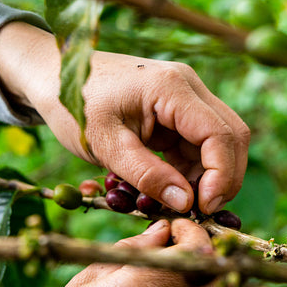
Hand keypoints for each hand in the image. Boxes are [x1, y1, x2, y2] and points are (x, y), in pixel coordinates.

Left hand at [0, 22, 249, 213]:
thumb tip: (186, 203)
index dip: (221, 177)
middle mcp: (189, 86)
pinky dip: (192, 168)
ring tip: (176, 200)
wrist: (55, 75)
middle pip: (232, 135)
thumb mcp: (105, 145)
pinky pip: (200, 142)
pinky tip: (170, 185)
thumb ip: (146, 175)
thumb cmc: (73, 105)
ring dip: (207, 175)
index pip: (220, 135)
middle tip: (198, 211)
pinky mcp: (179, 108)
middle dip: (223, 178)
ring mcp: (186, 95)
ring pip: (219, 141)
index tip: (202, 209)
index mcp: (172, 88)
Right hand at [0, 219, 230, 286]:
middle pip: (218, 273)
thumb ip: (131, 250)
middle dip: (206, 250)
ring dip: (202, 277)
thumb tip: (162, 229)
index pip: (196, 250)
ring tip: (172, 272)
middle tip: (183, 244)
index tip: (176, 225)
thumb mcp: (84, 282)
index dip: (192, 231)